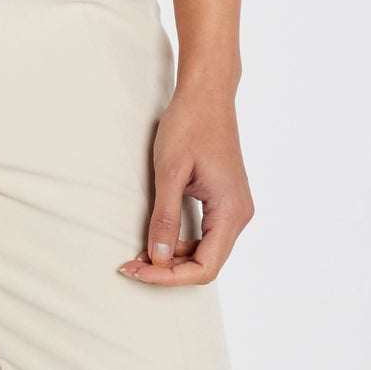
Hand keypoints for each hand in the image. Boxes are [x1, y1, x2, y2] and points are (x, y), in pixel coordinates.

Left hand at [117, 83, 253, 285]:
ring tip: (139, 253)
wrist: (207, 92)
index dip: (170, 277)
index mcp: (230, 210)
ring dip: (173, 257)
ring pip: (205, 250)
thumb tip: (157, 257)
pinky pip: (205, 233)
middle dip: (169, 270)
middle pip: (207, 263)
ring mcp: (233, 207)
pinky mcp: (224, 199)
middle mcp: (238, 214)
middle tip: (131, 265)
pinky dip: (181, 240)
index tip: (138, 271)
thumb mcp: (170, 171)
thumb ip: (165, 217)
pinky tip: (156, 237)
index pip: (205, 267)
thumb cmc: (189, 123)